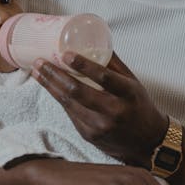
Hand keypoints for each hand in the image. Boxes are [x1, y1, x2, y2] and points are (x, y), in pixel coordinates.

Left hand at [32, 51, 168, 167]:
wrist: (146, 143)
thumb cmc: (139, 106)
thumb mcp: (133, 83)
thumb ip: (114, 64)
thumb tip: (94, 41)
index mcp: (127, 94)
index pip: (104, 77)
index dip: (83, 65)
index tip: (65, 54)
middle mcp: (113, 111)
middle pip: (77, 92)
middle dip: (54, 76)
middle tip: (40, 62)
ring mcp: (99, 126)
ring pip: (68, 103)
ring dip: (50, 86)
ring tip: (37, 72)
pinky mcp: (89, 135)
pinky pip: (70, 114)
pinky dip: (59, 99)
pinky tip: (50, 87)